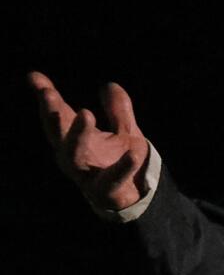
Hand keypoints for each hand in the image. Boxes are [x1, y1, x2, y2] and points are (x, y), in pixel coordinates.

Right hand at [29, 72, 150, 210]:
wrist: (136, 196)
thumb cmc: (120, 160)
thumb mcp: (123, 130)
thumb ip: (117, 109)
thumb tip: (108, 84)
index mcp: (74, 140)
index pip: (57, 117)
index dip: (47, 99)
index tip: (36, 78)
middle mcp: (74, 157)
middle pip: (57, 135)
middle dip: (52, 115)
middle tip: (50, 95)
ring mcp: (88, 175)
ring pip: (74, 156)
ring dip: (77, 135)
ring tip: (86, 113)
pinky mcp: (107, 190)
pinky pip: (114, 178)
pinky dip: (123, 166)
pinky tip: (134, 153)